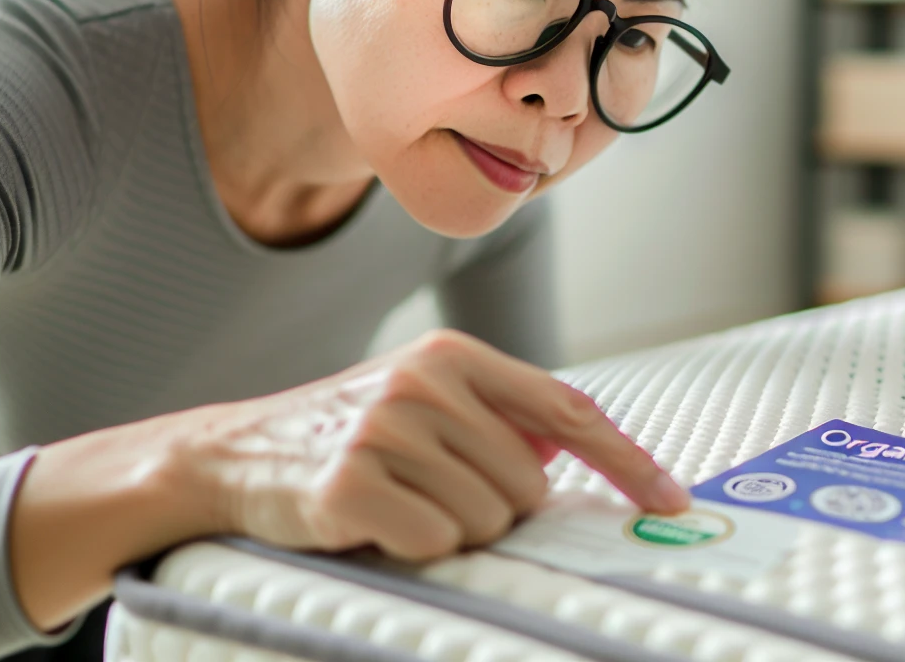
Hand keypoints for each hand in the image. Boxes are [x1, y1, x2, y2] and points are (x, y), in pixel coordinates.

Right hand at [180, 328, 686, 559]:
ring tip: (400, 501)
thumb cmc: (348, 432)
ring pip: (486, 520)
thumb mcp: (425, 400)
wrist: (233, 454)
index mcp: (455, 357)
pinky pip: (434, 543)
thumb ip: (500, 416)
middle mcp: (424, 384)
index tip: (671, 499)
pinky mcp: (350, 485)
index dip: (626, 459)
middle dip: (495, 505)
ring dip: (451, 529)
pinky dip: (414, 547)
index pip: (566, 409)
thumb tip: (574, 459)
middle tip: (434, 491)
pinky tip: (374, 521)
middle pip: (528, 484)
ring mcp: (385, 431)